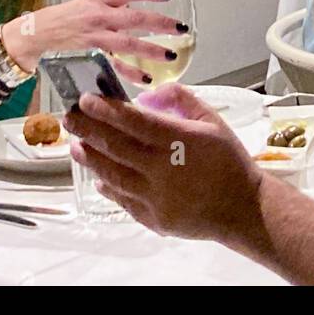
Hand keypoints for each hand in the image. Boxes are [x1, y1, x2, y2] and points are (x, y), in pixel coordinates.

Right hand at [1, 0, 186, 83]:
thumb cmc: (68, 18)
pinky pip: (114, 65)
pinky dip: (131, 72)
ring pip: (128, 43)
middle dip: (160, 23)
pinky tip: (147, 78)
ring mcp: (95, 37)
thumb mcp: (90, 3)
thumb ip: (113, 7)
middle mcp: (99, 15)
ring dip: (151, 49)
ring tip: (171, 54)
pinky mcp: (91, 55)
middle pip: (135, 17)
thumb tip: (139, 10)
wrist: (38, 32)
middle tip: (181, 27)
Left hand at [65, 82, 263, 241]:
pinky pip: (124, 200)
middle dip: (88, 129)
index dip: (105, 109)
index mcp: (178, 140)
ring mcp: (157, 197)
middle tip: (69, 118)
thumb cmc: (229, 161)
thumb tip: (146, 95)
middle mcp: (163, 169)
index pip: (132, 121)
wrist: (243, 208)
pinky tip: (98, 176)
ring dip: (92, 158)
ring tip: (76, 145)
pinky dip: (109, 186)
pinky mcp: (155, 219)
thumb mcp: (211, 120)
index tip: (85, 99)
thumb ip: (179, 100)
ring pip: (114, 174)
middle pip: (116, 146)